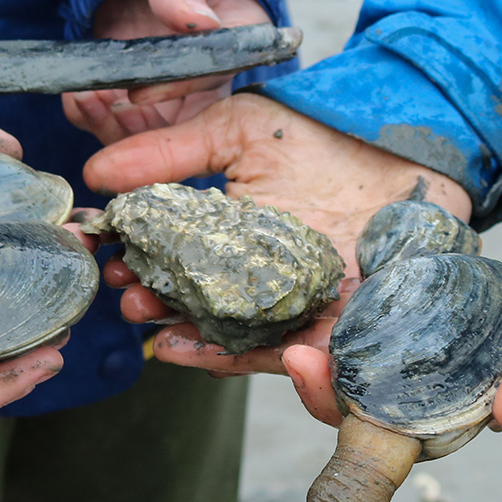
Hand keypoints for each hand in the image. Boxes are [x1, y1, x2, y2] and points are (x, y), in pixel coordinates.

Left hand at [64, 0, 269, 143]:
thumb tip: (197, 20)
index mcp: (240, 33)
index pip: (215, 71)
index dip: (178, 87)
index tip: (139, 92)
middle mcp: (211, 67)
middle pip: (189, 117)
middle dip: (144, 126)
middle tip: (100, 109)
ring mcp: (173, 81)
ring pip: (154, 126)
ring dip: (114, 125)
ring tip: (81, 101)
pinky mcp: (137, 85)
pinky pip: (122, 116)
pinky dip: (96, 116)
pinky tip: (76, 100)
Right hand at [85, 92, 468, 386]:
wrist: (406, 136)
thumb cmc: (320, 131)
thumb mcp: (236, 131)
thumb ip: (170, 152)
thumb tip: (95, 175)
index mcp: (233, 245)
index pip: (177, 272)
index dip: (142, 274)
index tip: (112, 266)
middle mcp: (265, 285)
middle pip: (204, 317)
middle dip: (162, 315)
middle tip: (133, 302)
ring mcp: (306, 308)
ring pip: (248, 347)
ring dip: (202, 349)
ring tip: (166, 342)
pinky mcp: (353, 326)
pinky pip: (313, 362)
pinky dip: (277, 370)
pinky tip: (235, 356)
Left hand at [274, 277, 501, 433]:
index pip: (407, 418)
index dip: (347, 402)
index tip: (303, 364)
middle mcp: (487, 376)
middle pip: (387, 379)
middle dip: (333, 358)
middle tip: (286, 327)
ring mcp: (495, 340)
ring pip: (409, 337)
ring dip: (359, 318)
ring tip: (307, 283)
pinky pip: (448, 298)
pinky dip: (408, 282)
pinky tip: (374, 255)